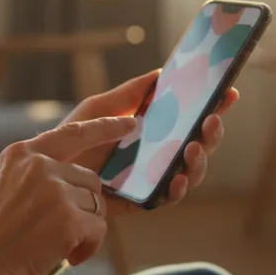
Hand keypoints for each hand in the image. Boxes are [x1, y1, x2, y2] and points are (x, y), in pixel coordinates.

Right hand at [0, 116, 137, 274]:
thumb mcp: (4, 190)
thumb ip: (34, 175)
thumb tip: (77, 179)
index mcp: (19, 154)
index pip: (73, 133)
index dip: (105, 127)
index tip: (130, 123)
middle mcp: (37, 165)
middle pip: (89, 179)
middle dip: (83, 208)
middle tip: (60, 232)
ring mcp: (54, 189)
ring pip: (96, 205)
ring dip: (84, 230)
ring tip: (56, 246)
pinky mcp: (69, 217)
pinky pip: (98, 229)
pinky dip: (87, 248)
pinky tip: (66, 257)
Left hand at [63, 70, 238, 216]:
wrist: (47, 176)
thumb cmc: (72, 139)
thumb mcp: (98, 109)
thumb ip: (128, 94)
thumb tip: (161, 73)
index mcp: (152, 130)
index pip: (189, 118)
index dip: (213, 106)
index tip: (228, 93)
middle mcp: (158, 154)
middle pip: (198, 144)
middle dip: (212, 133)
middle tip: (211, 120)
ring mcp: (152, 178)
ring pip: (190, 172)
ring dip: (199, 160)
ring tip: (194, 147)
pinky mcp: (141, 201)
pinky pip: (167, 197)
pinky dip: (178, 188)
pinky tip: (177, 178)